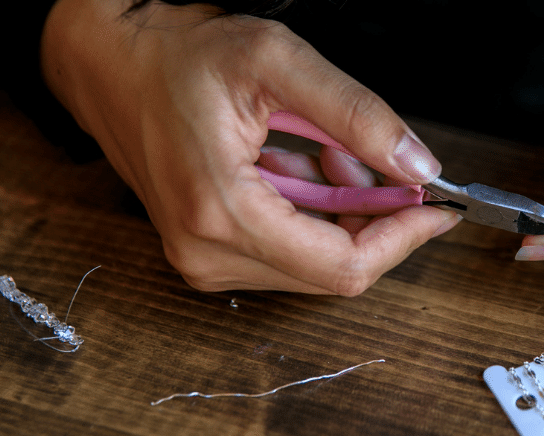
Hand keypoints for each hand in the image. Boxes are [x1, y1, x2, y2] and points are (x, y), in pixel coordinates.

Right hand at [41, 0, 458, 294]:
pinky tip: (301, 167)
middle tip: (365, 155)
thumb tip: (417, 167)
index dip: (401, 240)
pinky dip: (316, 216)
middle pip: (334, 269)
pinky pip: (290, 253)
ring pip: (316, 263)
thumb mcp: (277, 62)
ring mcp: (205, 260)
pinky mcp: (208, 254)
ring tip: (324, 150)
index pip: (343, 266)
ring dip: (342, 213)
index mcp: (221, 214)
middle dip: (370, 215)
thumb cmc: (176, 59)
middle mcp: (209, 254)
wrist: (109, 65)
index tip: (434, 210)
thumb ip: (357, 114)